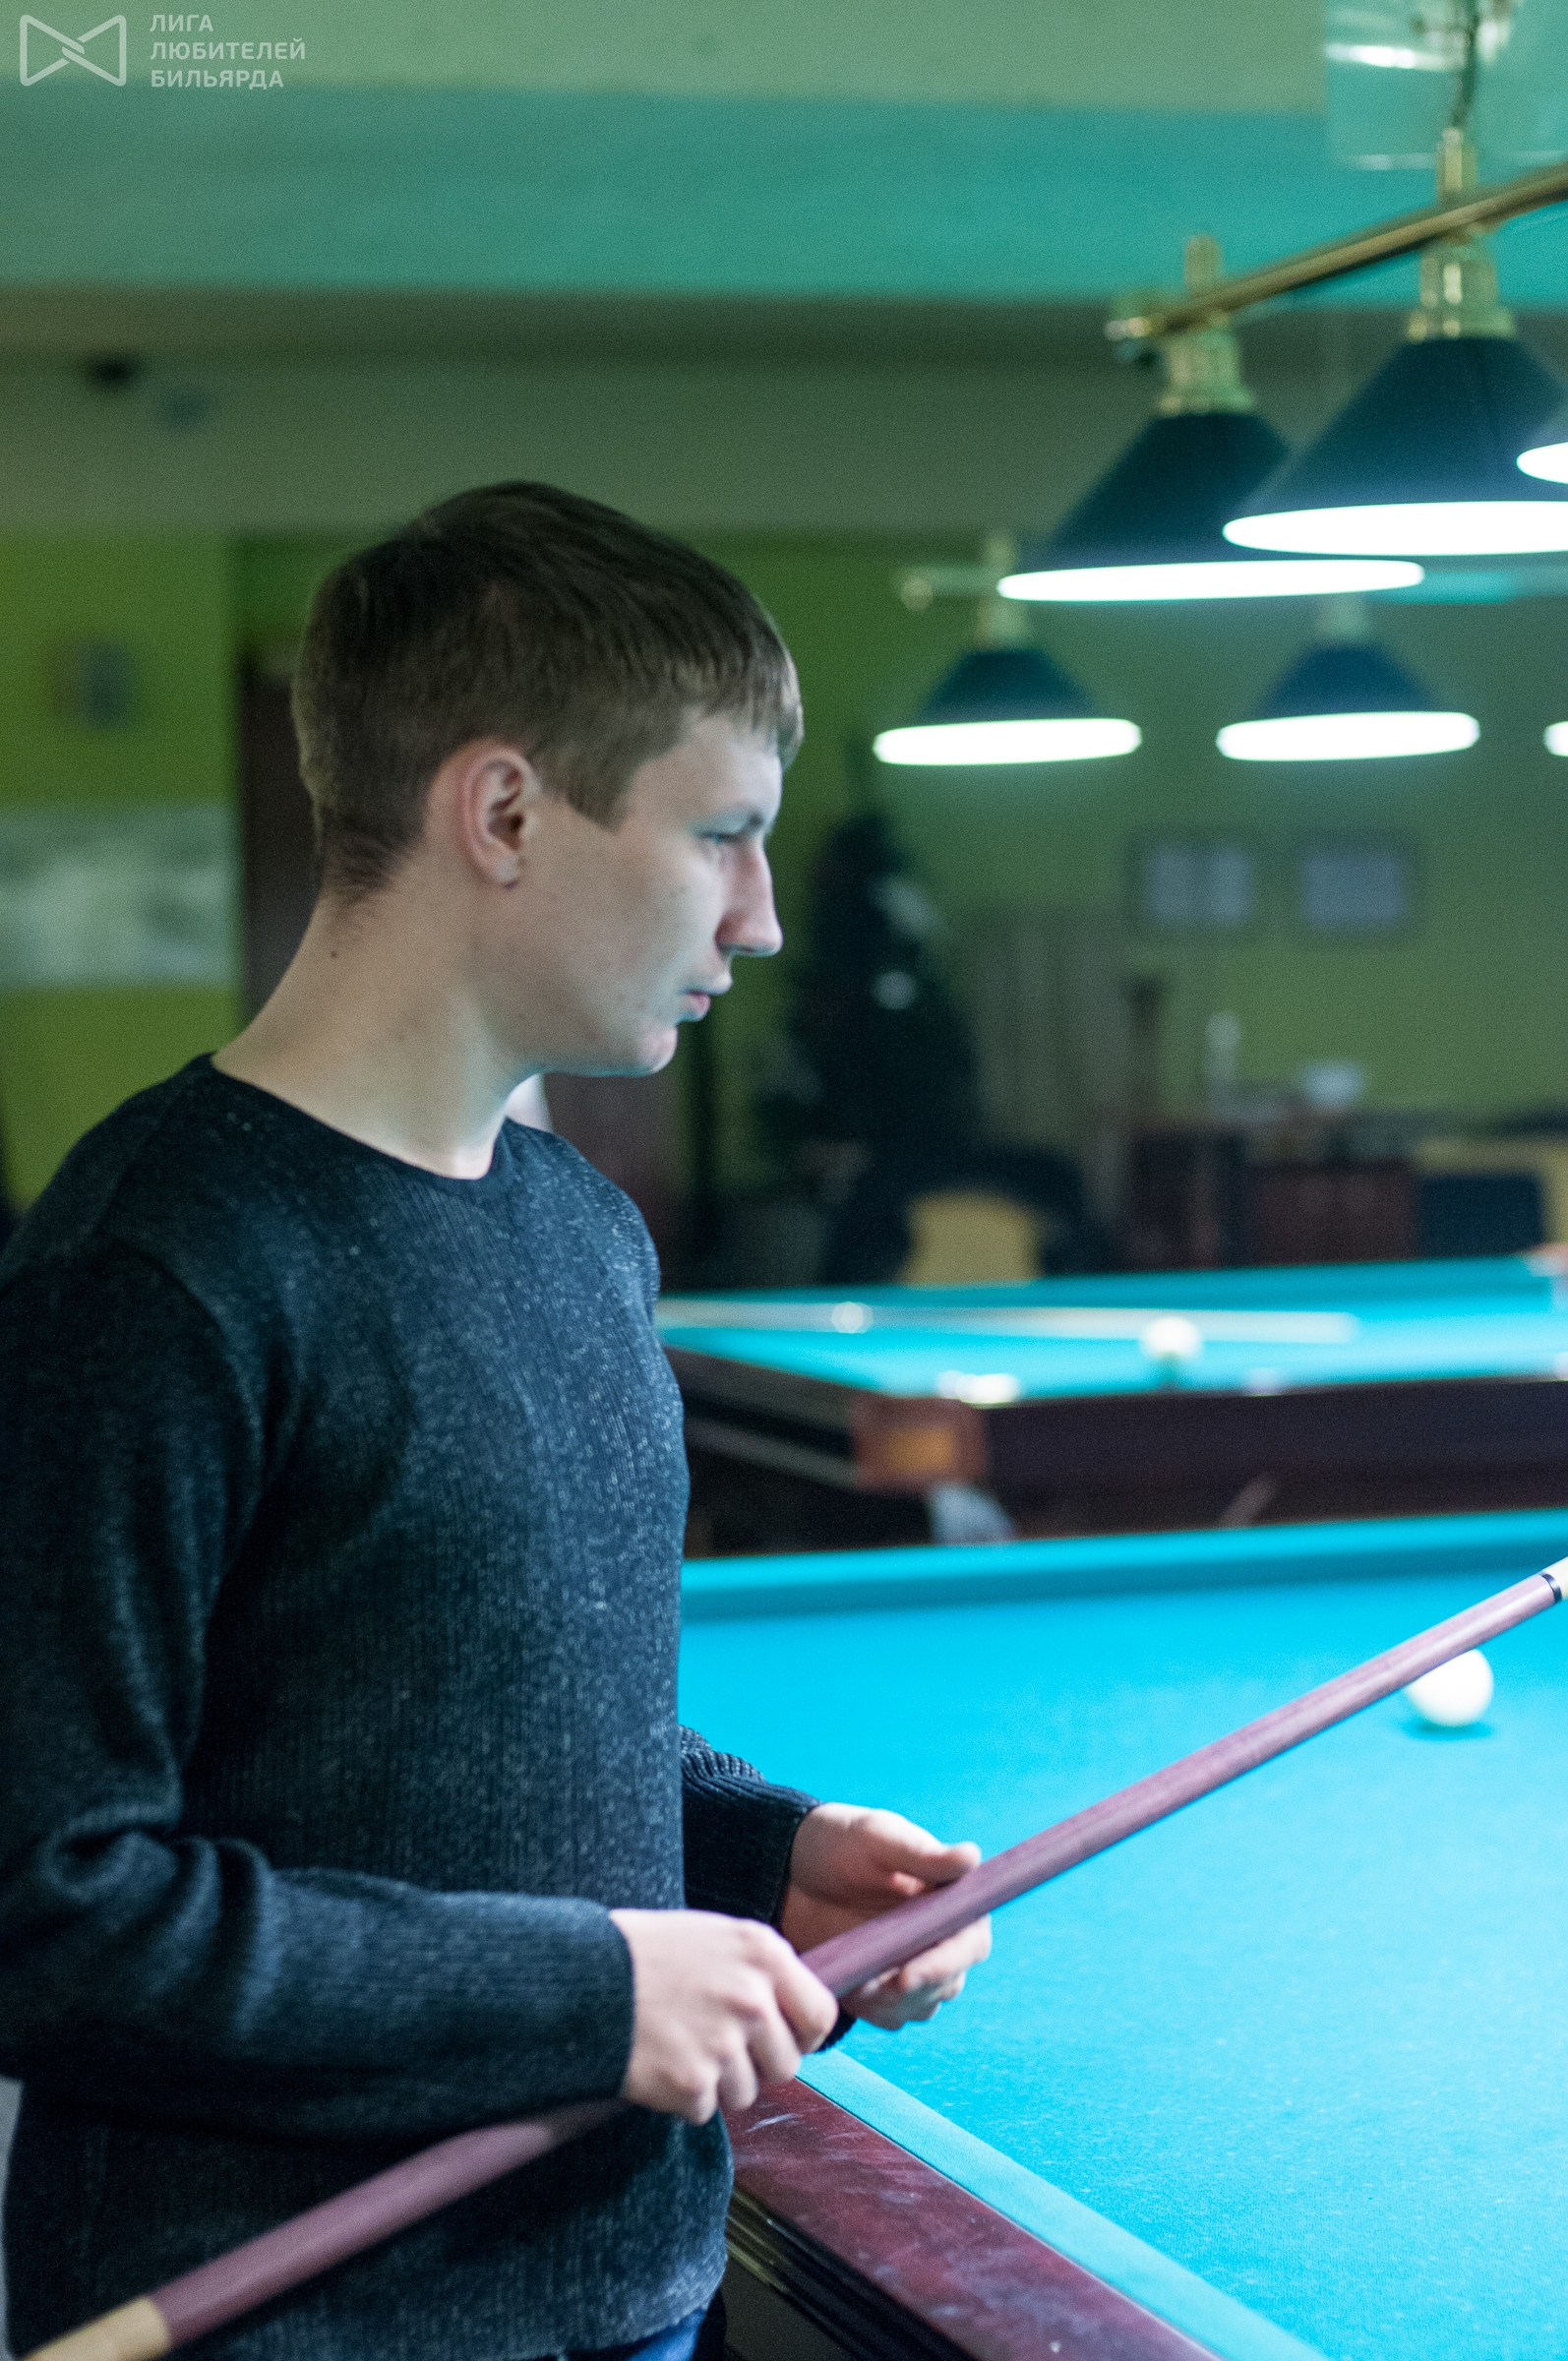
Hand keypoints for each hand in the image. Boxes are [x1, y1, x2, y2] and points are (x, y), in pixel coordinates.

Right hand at [610, 1908, 837, 2122]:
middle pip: (786, 2064)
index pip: (820, 2014)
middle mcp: (752, 1998)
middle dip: (755, 2065)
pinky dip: (682, 2098)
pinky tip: (659, 2062)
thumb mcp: (713, 1936)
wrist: (582, 1979)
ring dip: (716, 2083)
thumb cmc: (645, 1954)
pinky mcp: (693, 2083)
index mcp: (762, 1952)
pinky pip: (705, 2109)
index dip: (802, 2035)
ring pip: (746, 2094)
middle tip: (716, 2047)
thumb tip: (792, 2012)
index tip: (782, 2040)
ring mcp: (724, 2043)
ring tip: (679, 2046)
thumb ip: (757, 1970)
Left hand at [781, 1804, 990, 2031]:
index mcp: (949, 1899)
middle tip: (871, 1985)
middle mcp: (939, 1936)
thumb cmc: (839, 1843)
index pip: (970, 1942)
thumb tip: (972, 1857)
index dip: (948, 1963)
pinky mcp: (884, 1988)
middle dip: (913, 1991)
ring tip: (854, 1981)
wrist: (790, 1871)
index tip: (910, 1974)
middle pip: (949, 1982)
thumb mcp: (876, 1838)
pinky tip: (847, 1987)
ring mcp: (912, 1964)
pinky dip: (871, 2011)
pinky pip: (891, 2017)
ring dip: (890, 2003)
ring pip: (922, 2006)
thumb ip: (921, 1854)